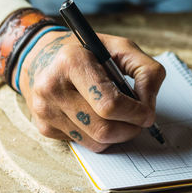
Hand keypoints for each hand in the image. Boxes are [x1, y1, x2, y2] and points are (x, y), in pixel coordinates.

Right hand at [14, 29, 164, 151]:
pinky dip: (100, 137)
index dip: (135, 114)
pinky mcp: (44, 127)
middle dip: (130, 129)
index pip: (110, 104)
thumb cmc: (88, 53)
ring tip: (119, 117)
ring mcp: (46, 110)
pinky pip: (84, 144)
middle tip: (138, 120)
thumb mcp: (121, 48)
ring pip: (96, 142)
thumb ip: (146, 71)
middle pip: (104, 129)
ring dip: (117, 135)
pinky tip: (97, 117)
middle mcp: (53, 87)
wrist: (42, 57)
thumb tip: (148, 106)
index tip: (147, 114)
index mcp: (73, 62)